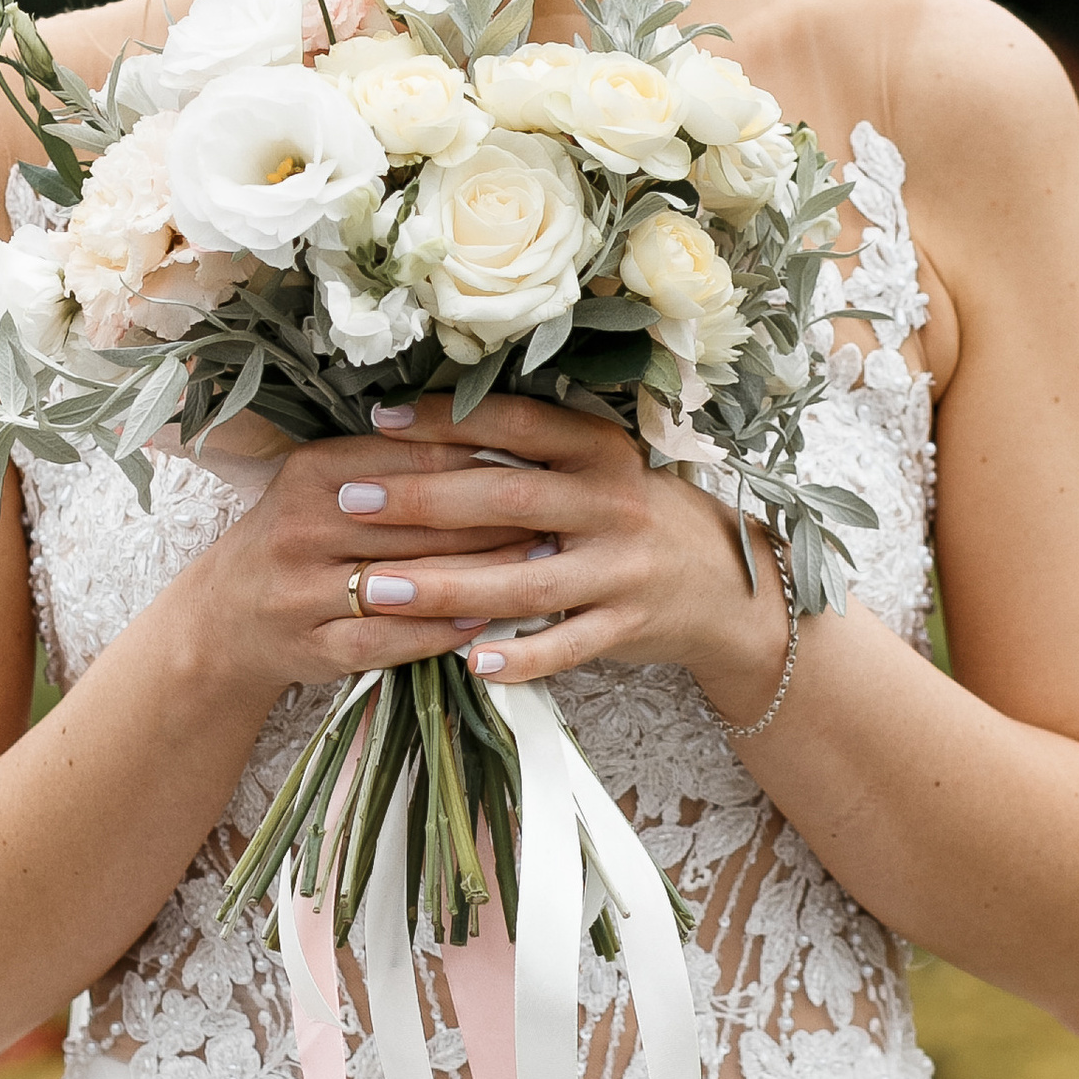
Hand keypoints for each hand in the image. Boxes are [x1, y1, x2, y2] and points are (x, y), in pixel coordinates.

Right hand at [184, 406, 537, 702]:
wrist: (225, 617)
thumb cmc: (297, 537)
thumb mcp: (327, 482)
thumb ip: (394, 462)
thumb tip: (495, 438)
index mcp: (313, 472)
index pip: (415, 460)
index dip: (483, 463)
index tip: (539, 465)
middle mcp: (302, 527)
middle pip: (420, 522)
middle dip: (496, 521)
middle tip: (557, 518)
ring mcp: (303, 592)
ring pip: (410, 581)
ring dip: (482, 576)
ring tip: (540, 566)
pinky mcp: (313, 646)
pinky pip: (390, 640)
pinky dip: (440, 633)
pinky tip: (484, 623)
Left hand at [244, 392, 790, 722]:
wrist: (726, 586)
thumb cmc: (632, 518)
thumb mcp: (597, 470)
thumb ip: (529, 454)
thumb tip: (425, 433)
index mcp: (600, 450)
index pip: (516, 423)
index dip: (447, 418)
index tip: (380, 420)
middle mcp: (613, 503)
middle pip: (507, 497)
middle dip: (423, 500)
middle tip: (351, 502)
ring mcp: (623, 569)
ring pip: (526, 579)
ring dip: (447, 586)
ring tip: (378, 590)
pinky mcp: (629, 626)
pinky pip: (567, 645)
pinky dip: (521, 656)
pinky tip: (470, 661)